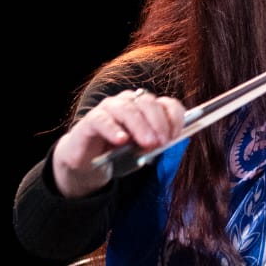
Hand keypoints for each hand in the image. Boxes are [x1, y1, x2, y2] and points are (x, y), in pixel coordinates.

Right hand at [52, 88, 186, 196]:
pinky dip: (113, 129)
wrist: (88, 163)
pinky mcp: (90, 121)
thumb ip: (155, 145)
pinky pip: (102, 120)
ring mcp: (108, 109)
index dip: (174, 117)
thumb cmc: (119, 153)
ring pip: (127, 109)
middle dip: (158, 122)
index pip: (166, 103)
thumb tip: (168, 143)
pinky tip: (121, 140)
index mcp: (146, 108)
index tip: (177, 134)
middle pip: (147, 103)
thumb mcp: (142, 150)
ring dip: (140, 126)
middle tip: (163, 142)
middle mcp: (129, 102)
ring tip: (147, 143)